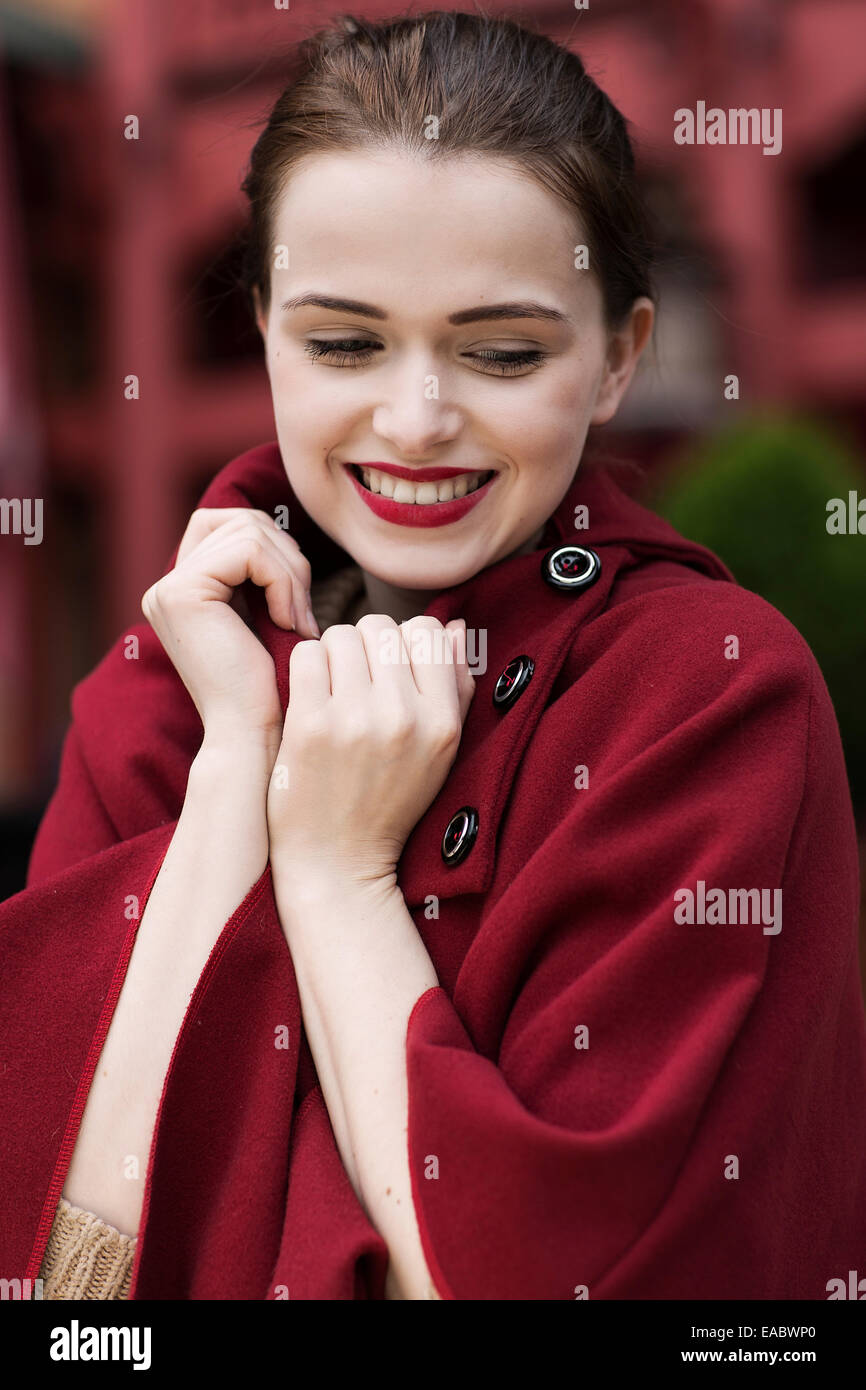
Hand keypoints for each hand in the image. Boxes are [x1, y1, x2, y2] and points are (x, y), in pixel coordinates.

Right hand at [141, 508, 318, 748]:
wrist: (251, 735)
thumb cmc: (270, 688)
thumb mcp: (267, 619)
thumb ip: (262, 575)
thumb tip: (283, 530)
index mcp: (183, 590)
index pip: (233, 526)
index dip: (277, 549)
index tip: (297, 600)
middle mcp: (166, 586)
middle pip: (242, 522)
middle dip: (288, 558)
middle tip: (304, 612)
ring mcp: (167, 587)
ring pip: (249, 532)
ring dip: (291, 574)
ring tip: (298, 621)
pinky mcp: (181, 592)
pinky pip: (249, 552)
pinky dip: (282, 581)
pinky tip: (288, 621)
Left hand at [266, 615, 474, 885]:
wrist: (337, 861)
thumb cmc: (390, 802)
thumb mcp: (441, 752)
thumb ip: (456, 687)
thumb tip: (456, 625)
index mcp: (442, 723)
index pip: (428, 631)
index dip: (406, 640)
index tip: (391, 669)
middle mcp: (403, 717)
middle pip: (380, 626)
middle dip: (366, 645)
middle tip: (356, 679)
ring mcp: (354, 719)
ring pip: (341, 634)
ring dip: (334, 654)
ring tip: (333, 688)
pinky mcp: (309, 725)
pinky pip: (306, 653)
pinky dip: (306, 667)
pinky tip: (310, 696)